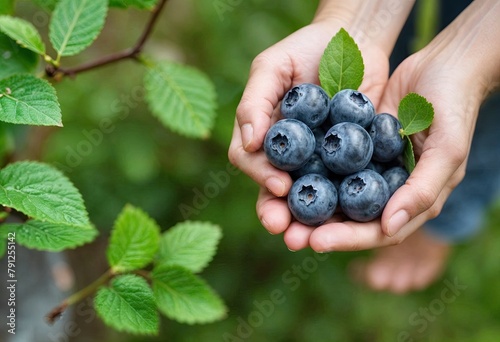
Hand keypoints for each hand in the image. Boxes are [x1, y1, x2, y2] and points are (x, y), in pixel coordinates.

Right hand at [228, 19, 389, 235]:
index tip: (279, 186)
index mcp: (263, 134)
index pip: (250, 161)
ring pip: (308, 196)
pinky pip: (346, 186)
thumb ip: (255, 102)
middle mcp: (286, 153)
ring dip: (309, 222)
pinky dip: (347, 204)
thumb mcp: (273, 67)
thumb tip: (249, 142)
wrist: (354, 40)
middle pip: (275, 190)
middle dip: (279, 213)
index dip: (260, 177)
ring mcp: (317, 160)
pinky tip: (353, 220)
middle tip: (286, 233)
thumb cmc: (307, 48)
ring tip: (314, 242)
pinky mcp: (348, 161)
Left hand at [303, 0, 499, 251]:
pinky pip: (327, 162)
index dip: (347, 239)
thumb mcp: (447, 150)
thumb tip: (388, 227)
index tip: (316, 242)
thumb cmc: (454, 109)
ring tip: (275, 212)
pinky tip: (283, 173)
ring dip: (306, 204)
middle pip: (348, 218)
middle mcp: (386, 189)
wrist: (442, 65)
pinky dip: (308, 170)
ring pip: (332, 193)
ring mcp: (367, 168)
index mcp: (410, 201)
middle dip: (317, 228)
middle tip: (286, 234)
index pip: (377, 231)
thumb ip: (422, 191)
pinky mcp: (353, 146)